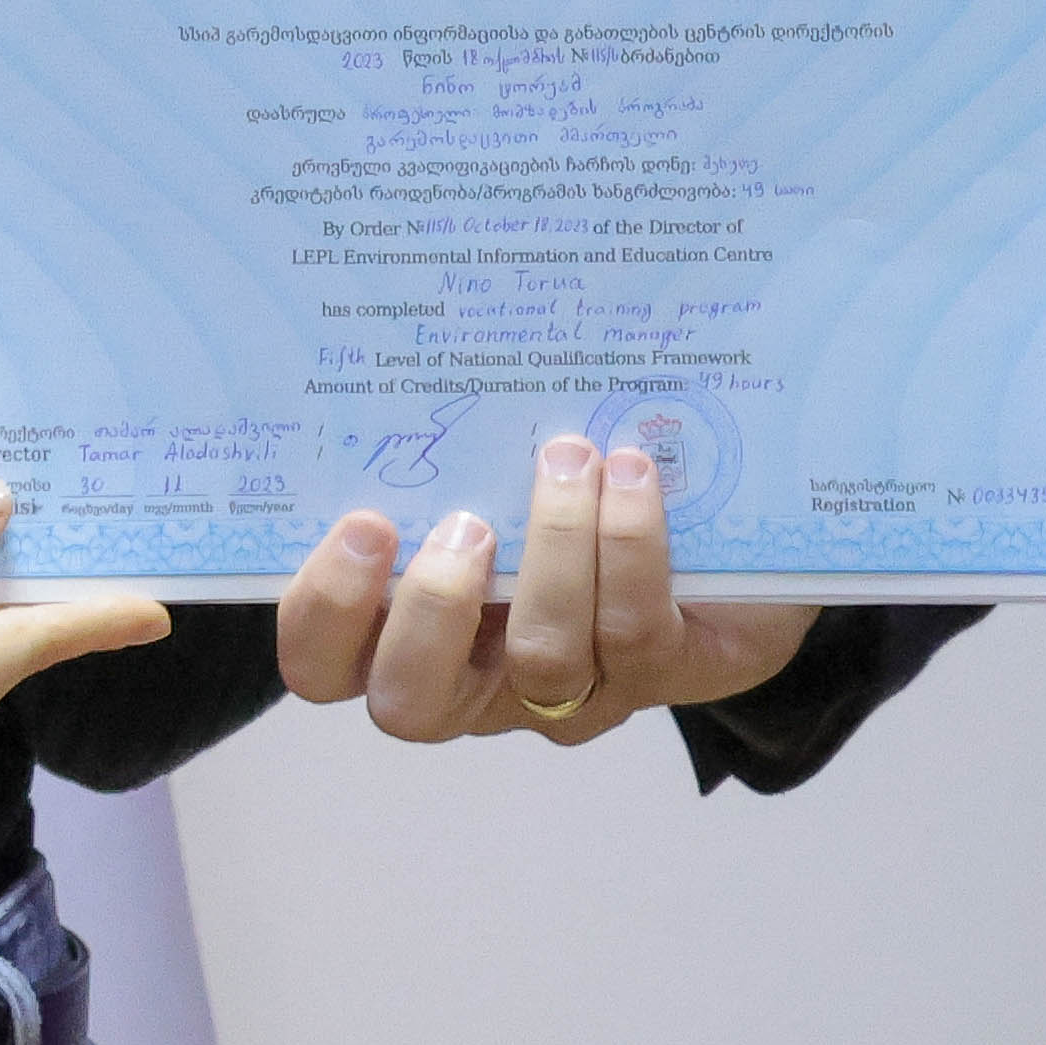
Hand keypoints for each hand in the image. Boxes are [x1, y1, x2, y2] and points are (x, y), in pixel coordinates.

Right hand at [277, 431, 818, 748]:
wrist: (723, 540)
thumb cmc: (574, 494)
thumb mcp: (495, 471)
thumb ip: (448, 449)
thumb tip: (415, 342)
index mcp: (410, 631)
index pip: (323, 665)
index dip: (323, 611)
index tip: (363, 522)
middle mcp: (478, 682)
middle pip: (409, 703)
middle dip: (429, 611)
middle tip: (465, 524)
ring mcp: (570, 693)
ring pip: (541, 661)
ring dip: (555, 551)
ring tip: (568, 460)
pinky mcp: (657, 677)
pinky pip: (632, 629)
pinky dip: (630, 543)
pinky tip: (634, 470)